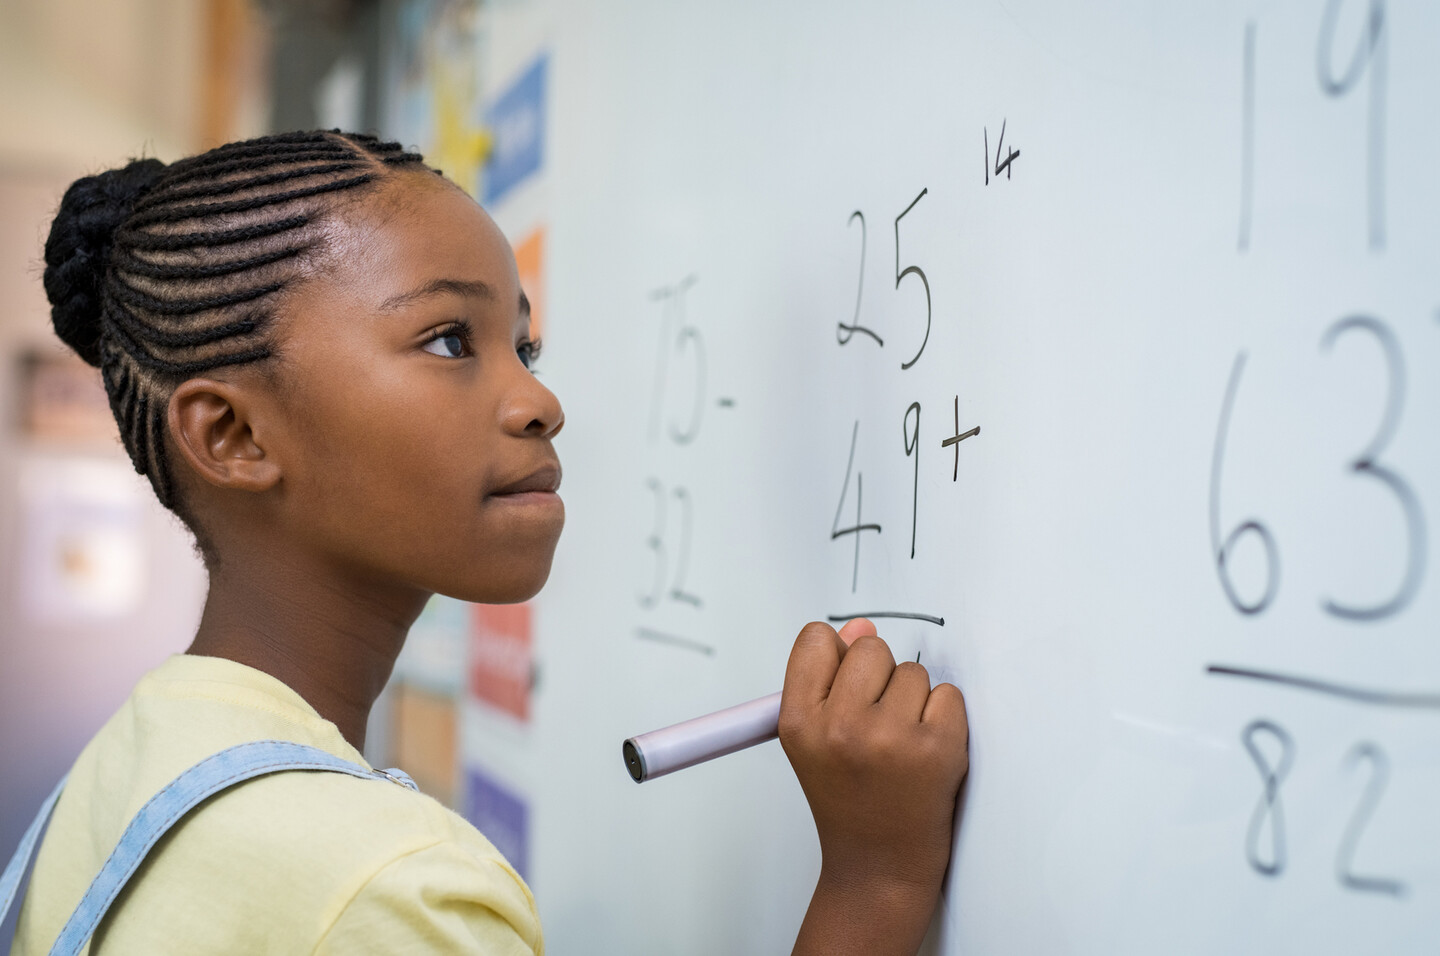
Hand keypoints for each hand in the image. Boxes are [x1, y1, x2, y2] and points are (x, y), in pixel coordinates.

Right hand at [780, 619, 968, 955]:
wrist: (879, 866)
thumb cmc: (849, 801)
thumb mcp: (815, 739)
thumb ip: (829, 678)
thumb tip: (860, 628)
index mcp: (799, 722)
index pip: (816, 640)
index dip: (837, 656)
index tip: (846, 683)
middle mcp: (840, 727)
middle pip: (871, 648)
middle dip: (880, 678)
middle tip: (877, 725)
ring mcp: (890, 737)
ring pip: (913, 672)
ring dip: (914, 701)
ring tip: (900, 745)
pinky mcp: (936, 748)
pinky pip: (949, 696)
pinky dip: (944, 719)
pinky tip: (926, 752)